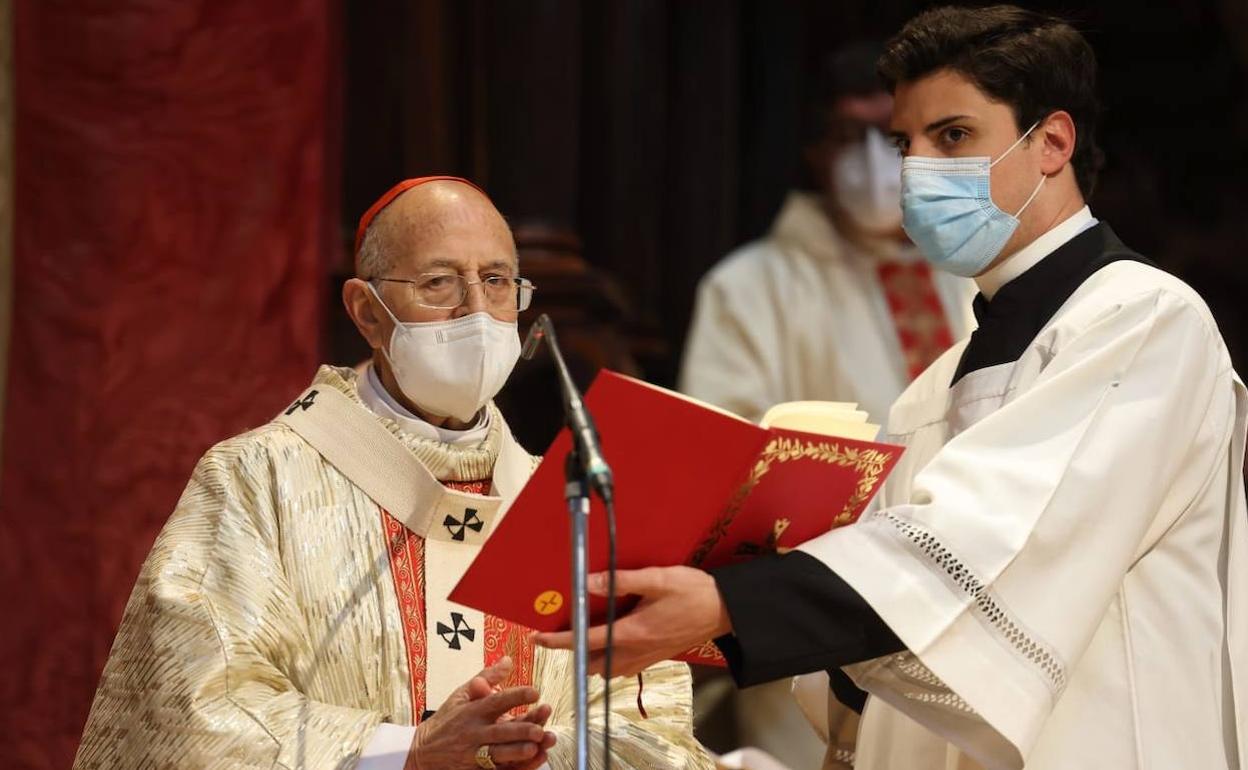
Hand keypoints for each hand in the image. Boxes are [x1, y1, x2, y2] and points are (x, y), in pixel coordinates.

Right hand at [405, 657, 555, 769]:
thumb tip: (508, 660)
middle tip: (538, 729)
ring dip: (517, 752)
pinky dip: (514, 768)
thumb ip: (487, 677)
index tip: (534, 692)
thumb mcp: (460, 695)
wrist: (422, 752)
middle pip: (499, 732)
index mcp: (472, 712)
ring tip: (535, 748)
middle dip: (519, 731)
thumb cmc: (446, 720)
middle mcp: (474, 733)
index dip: (515, 697)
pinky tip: (531, 762)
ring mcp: (473, 755)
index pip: (496, 702)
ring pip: (498, 755)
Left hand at [533, 567, 731, 676]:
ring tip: (580, 636)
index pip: (585, 640)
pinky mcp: (654, 658)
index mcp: (632, 632)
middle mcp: (635, 650)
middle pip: (590, 662)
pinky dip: (606, 659)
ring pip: (605, 668)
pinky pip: (621, 667)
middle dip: (570, 652)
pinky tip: (609, 641)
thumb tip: (589, 581)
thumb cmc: (694, 592)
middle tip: (556, 634)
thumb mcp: (658, 578)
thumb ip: (622, 579)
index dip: (558, 641)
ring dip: (588, 658)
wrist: (724, 611)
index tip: (538, 638)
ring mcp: (645, 658)